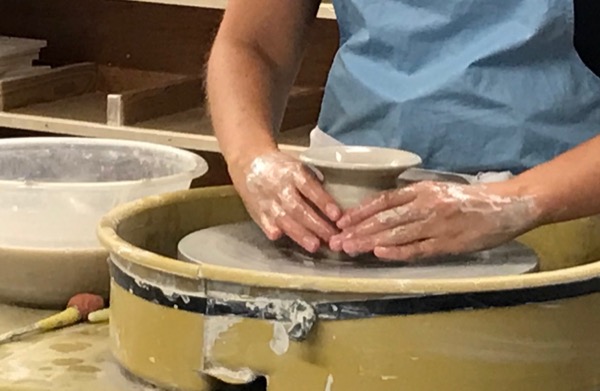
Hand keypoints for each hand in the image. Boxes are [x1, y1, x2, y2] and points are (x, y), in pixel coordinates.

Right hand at [229, 151, 341, 251]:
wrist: (248, 163)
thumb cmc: (281, 166)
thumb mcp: (298, 166)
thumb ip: (312, 183)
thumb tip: (333, 204)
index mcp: (293, 172)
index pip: (310, 187)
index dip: (324, 201)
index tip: (337, 215)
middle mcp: (280, 187)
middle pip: (299, 208)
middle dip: (316, 225)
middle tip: (333, 238)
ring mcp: (268, 201)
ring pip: (284, 219)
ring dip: (300, 234)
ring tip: (314, 246)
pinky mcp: (258, 211)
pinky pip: (265, 222)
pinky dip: (272, 230)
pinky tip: (280, 237)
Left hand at [329, 181, 540, 260]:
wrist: (508, 204)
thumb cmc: (472, 199)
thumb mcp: (441, 190)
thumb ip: (415, 199)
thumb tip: (386, 210)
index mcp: (423, 189)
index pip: (384, 200)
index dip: (361, 211)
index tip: (342, 221)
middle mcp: (426, 204)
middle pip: (385, 218)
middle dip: (358, 230)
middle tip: (337, 240)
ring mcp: (436, 224)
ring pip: (396, 234)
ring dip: (370, 242)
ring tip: (349, 248)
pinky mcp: (448, 243)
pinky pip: (418, 249)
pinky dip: (398, 251)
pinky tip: (380, 253)